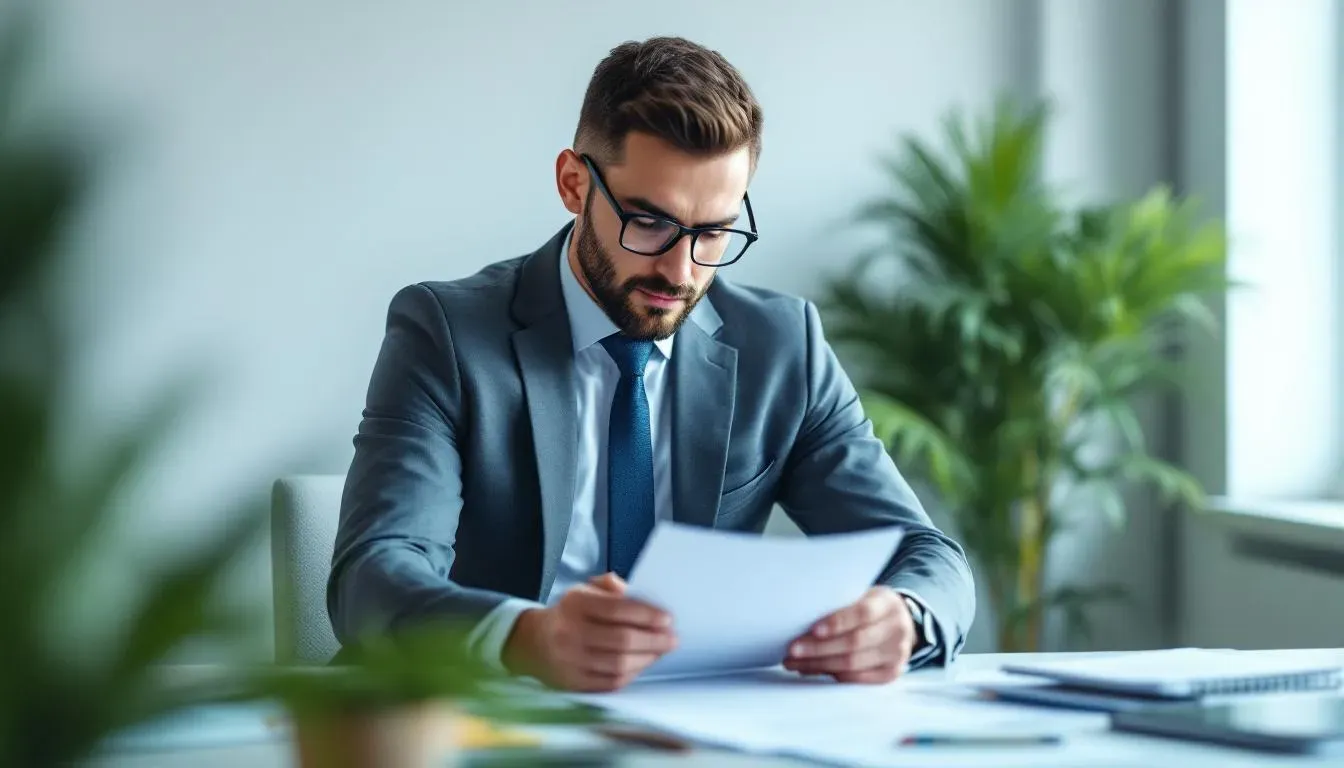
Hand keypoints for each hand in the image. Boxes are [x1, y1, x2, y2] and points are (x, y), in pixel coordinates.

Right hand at [502, 572, 676, 691]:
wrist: (532, 643)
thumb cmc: (569, 614)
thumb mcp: (584, 591)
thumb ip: (610, 587)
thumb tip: (636, 592)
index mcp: (574, 604)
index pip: (616, 610)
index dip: (646, 615)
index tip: (667, 619)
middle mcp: (569, 633)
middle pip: (621, 640)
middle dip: (653, 640)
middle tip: (672, 639)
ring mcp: (570, 661)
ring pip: (618, 665)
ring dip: (646, 659)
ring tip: (660, 652)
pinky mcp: (572, 683)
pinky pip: (610, 683)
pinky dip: (631, 674)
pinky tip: (641, 665)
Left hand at [783, 587, 914, 683]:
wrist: (901, 622)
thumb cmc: (872, 606)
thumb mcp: (863, 595)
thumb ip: (842, 604)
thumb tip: (804, 620)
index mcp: (888, 604)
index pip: (862, 613)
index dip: (837, 622)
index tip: (813, 630)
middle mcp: (897, 630)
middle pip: (854, 642)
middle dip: (819, 648)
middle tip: (793, 650)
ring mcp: (896, 654)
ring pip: (853, 664)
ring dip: (819, 665)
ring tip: (795, 663)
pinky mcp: (891, 673)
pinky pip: (857, 679)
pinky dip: (833, 675)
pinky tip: (814, 670)